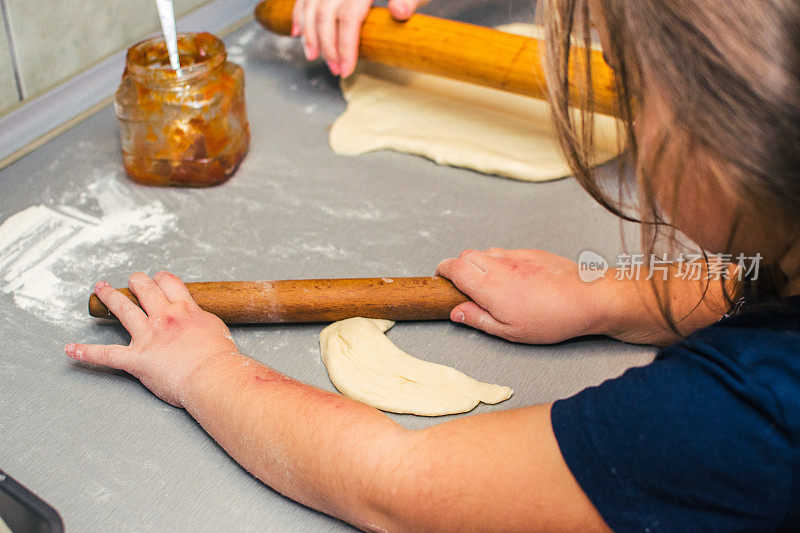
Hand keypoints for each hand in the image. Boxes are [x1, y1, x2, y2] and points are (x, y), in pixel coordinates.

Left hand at [66, 272, 237, 406]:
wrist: (212, 376)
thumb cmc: (220, 358)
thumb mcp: (216, 328)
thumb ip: (201, 319)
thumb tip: (196, 319)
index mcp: (184, 309)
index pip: (168, 282)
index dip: (161, 278)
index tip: (158, 279)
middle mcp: (163, 317)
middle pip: (144, 288)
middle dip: (136, 281)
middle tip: (132, 280)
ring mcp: (147, 337)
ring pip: (123, 309)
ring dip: (109, 296)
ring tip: (101, 289)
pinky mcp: (135, 359)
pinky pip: (106, 355)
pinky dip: (86, 352)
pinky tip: (72, 348)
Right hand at [292, 0, 428, 76]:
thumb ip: (409, 0)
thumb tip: (399, 11)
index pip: (349, 17)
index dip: (345, 46)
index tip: (345, 69)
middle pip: (326, 14)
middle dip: (327, 46)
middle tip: (335, 69)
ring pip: (311, 5)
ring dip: (309, 34)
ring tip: (313, 56)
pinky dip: (300, 14)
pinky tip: (299, 33)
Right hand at [436, 248, 605, 343]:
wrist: (589, 298)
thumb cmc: (553, 319)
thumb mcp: (510, 332)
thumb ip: (479, 319)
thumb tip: (456, 312)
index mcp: (490, 286)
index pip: (454, 267)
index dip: (443, 271)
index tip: (441, 279)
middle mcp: (500, 265)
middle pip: (466, 255)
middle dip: (457, 267)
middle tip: (460, 284)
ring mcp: (517, 256)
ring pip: (486, 252)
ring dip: (478, 263)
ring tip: (486, 283)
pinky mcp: (532, 252)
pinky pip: (505, 252)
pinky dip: (498, 261)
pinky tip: (510, 279)